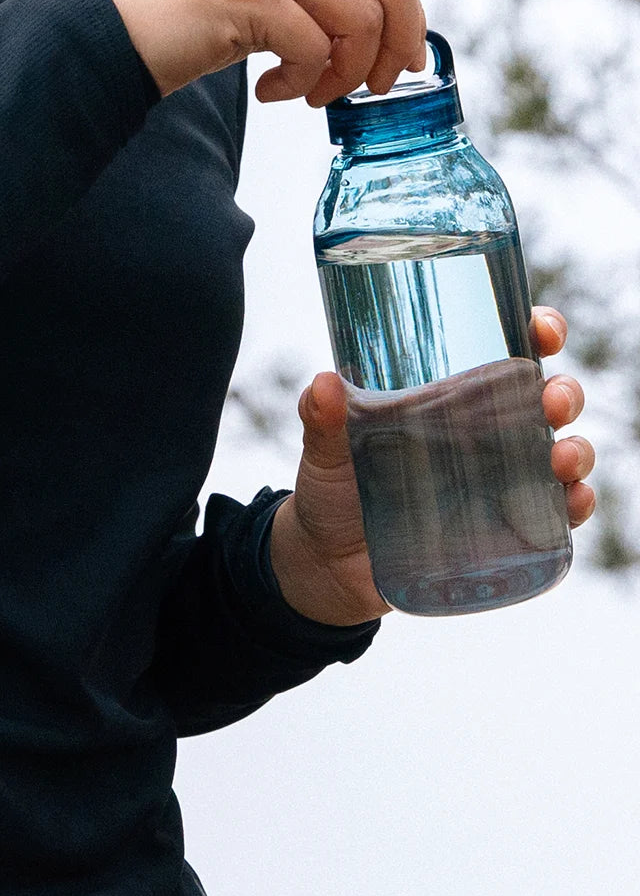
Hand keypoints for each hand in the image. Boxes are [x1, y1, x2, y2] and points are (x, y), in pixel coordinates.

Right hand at [93, 0, 425, 103]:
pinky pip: (312, 48)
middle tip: (373, 90)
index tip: (401, 60)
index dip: (406, 14)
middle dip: (393, 45)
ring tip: (307, 95)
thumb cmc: (175, 24)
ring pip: (356, 18)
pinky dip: (302, 85)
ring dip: (342, 74)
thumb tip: (373, 27)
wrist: (103, 35)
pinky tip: (269, 92)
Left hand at [269, 307, 596, 625]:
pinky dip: (573, 505)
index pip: (503, 350)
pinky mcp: (503, 528)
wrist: (328, 565)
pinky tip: (571, 502)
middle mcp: (482, 432)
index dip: (536, 331)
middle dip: (563, 393)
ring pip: (559, 452)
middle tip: (552, 401)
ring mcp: (498, 480)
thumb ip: (320, 417)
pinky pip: (554, 515)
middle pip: (543, 398)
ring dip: (576, 450)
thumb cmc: (330, 491)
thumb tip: (324, 383)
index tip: (542, 330)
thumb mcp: (324, 448)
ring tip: (561, 459)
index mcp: (446, 396)